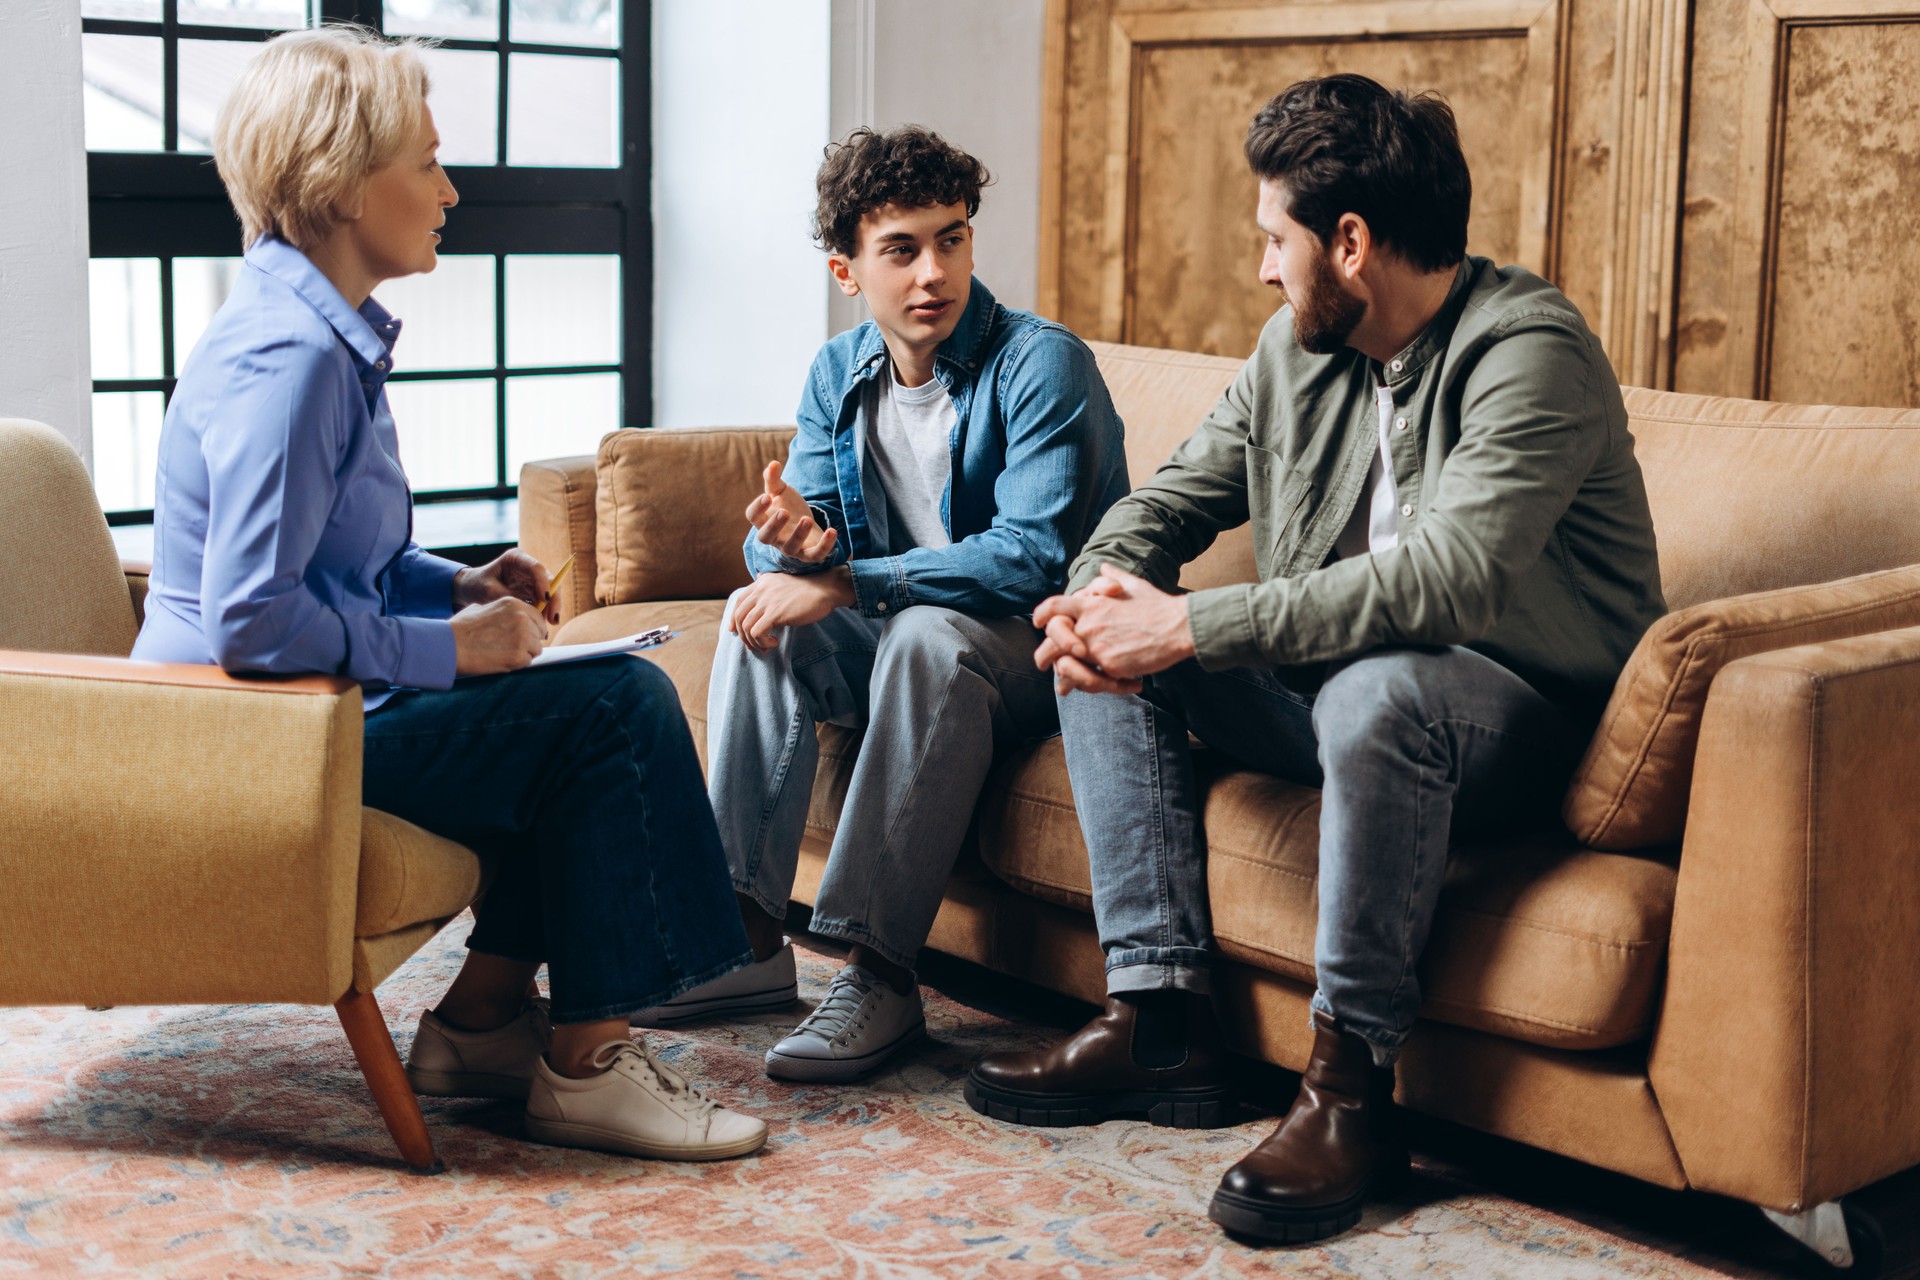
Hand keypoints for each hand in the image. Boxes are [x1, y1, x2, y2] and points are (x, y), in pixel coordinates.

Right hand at [451, 597, 548, 675]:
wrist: (450, 646)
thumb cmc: (460, 628)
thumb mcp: (480, 608)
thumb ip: (499, 611)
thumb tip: (504, 617)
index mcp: (514, 604)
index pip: (537, 617)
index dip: (533, 628)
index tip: (528, 635)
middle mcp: (522, 617)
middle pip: (539, 633)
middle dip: (529, 641)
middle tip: (511, 647)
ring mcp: (523, 637)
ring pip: (536, 649)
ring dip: (524, 653)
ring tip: (504, 653)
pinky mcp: (519, 656)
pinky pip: (528, 662)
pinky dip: (517, 664)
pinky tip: (501, 660)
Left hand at [454, 549, 558, 624]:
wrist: (471, 589)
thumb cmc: (477, 585)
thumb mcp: (488, 591)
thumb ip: (508, 597)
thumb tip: (527, 609)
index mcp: (516, 558)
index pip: (536, 568)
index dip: (544, 583)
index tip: (545, 600)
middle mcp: (527, 566)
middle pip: (549, 580)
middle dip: (553, 600)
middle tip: (553, 619)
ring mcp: (531, 579)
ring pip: (550, 592)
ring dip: (550, 609)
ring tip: (546, 627)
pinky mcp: (532, 591)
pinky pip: (543, 602)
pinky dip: (544, 613)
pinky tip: (541, 626)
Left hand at [727, 568, 854, 650]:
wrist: (824, 589)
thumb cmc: (807, 589)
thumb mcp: (783, 582)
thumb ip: (769, 583)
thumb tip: (758, 578)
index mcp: (761, 583)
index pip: (738, 602)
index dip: (734, 619)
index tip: (736, 632)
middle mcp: (760, 590)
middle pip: (739, 616)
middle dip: (743, 635)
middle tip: (753, 646)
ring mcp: (767, 601)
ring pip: (746, 627)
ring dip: (754, 642)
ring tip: (766, 647)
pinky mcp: (775, 613)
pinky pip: (757, 632)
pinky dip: (762, 642)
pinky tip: (774, 643)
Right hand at [745, 460, 837, 563]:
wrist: (807, 523)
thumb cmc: (789, 506)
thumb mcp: (781, 491)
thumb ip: (774, 479)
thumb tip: (773, 464)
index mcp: (764, 520)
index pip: (753, 517)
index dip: (757, 508)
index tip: (766, 497)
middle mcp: (774, 537)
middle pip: (765, 537)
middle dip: (774, 525)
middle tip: (784, 512)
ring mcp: (791, 547)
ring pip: (790, 548)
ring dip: (798, 534)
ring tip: (807, 518)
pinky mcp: (809, 554)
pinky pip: (815, 555)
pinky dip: (825, 545)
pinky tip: (832, 531)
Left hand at [1032, 565, 1194, 694]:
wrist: (1178, 626)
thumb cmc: (1158, 605)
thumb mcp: (1132, 584)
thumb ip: (1112, 577)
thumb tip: (1104, 566)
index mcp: (1091, 605)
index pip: (1055, 607)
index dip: (1042, 614)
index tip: (1037, 622)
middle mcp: (1089, 626)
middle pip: (1052, 643)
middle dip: (1043, 656)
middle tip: (1043, 663)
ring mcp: (1098, 648)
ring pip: (1068, 666)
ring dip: (1064, 677)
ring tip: (1063, 687)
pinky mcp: (1110, 666)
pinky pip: (1093, 680)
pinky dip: (1093, 686)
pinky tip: (1098, 688)